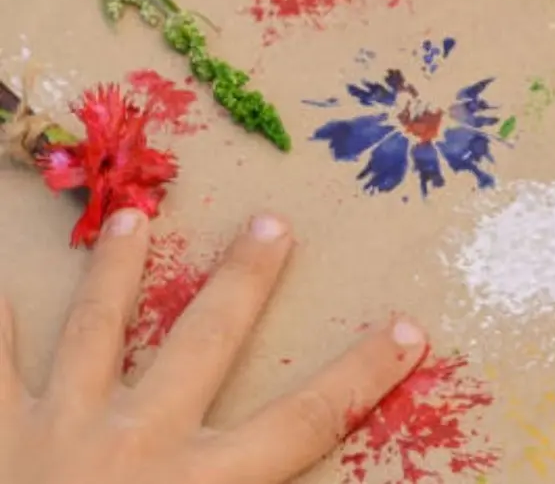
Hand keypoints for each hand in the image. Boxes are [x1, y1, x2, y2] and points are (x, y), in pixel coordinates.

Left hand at [0, 209, 426, 483]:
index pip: (304, 422)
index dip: (360, 375)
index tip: (407, 331)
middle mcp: (136, 442)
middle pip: (205, 343)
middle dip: (243, 282)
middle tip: (271, 224)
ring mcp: (57, 430)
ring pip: (94, 331)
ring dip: (116, 272)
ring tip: (133, 219)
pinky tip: (0, 286)